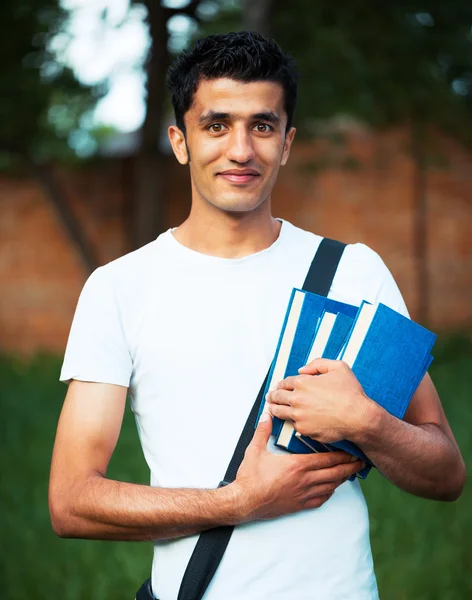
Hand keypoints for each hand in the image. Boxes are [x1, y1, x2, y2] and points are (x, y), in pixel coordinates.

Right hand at [230, 412, 363, 521]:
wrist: (245, 502)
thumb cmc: (250, 477)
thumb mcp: (254, 450)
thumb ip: (263, 431)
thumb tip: (266, 415)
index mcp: (297, 465)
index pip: (327, 459)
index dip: (342, 455)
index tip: (353, 451)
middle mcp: (304, 480)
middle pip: (335, 473)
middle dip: (349, 466)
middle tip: (360, 461)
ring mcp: (303, 494)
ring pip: (331, 487)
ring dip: (342, 479)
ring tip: (350, 472)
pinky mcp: (299, 505)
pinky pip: (321, 499)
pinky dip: (330, 492)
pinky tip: (332, 488)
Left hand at [266, 358, 372, 443]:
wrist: (358, 417)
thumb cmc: (350, 393)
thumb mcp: (338, 367)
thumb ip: (318, 363)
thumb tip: (301, 369)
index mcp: (302, 383)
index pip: (284, 382)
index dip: (281, 384)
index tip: (279, 387)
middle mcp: (297, 399)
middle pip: (277, 397)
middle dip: (273, 396)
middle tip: (270, 397)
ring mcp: (298, 415)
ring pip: (279, 412)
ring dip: (274, 409)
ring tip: (271, 409)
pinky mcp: (303, 429)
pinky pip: (293, 424)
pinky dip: (292, 422)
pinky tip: (292, 420)